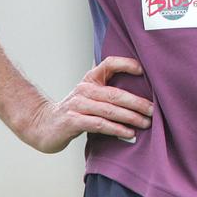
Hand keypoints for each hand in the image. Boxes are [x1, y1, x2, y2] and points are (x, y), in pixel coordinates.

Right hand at [18, 56, 152, 152]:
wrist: (42, 125)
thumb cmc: (74, 111)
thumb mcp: (90, 96)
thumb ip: (109, 92)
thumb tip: (142, 96)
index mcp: (90, 79)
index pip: (109, 64)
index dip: (126, 64)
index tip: (144, 70)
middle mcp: (84, 89)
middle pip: (115, 93)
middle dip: (137, 102)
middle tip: (154, 110)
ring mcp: (77, 105)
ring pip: (109, 110)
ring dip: (130, 117)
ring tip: (146, 123)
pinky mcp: (72, 121)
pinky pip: (98, 124)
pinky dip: (116, 129)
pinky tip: (129, 133)